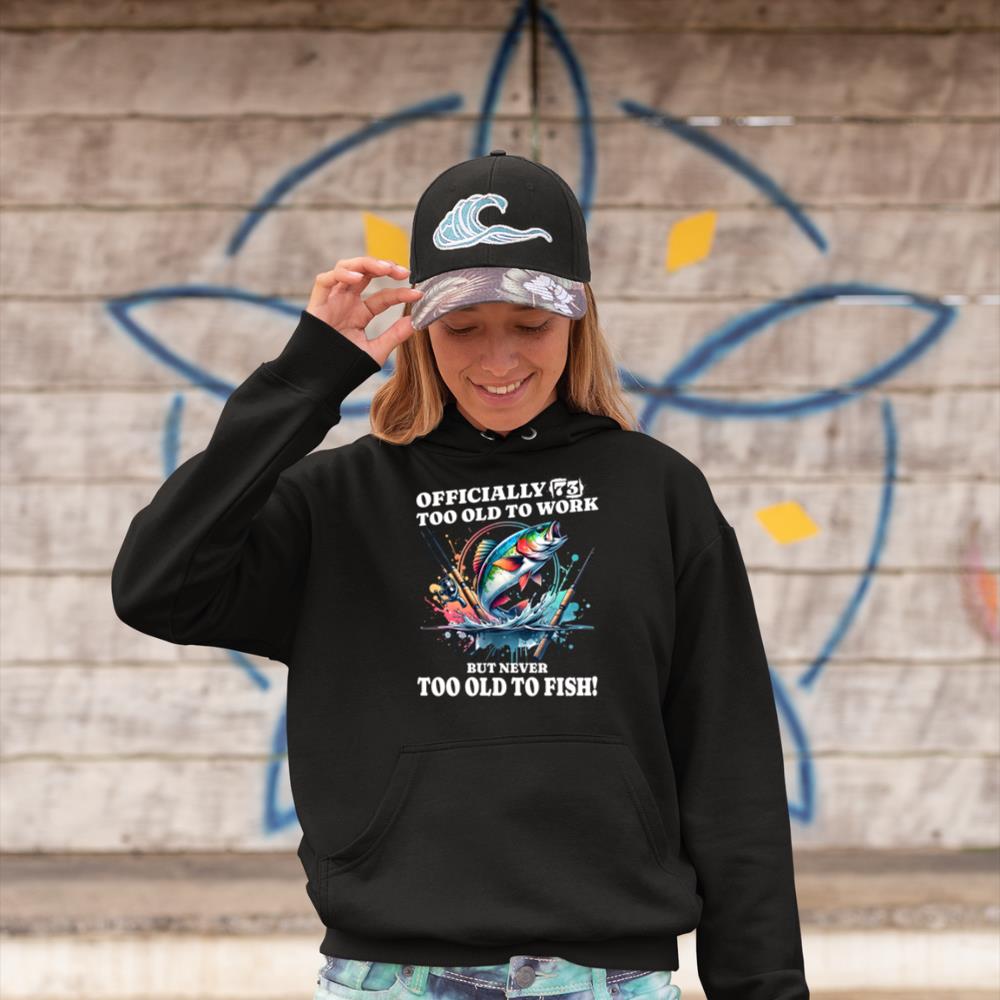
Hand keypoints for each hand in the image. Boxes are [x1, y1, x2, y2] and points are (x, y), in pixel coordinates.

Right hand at [306, 257, 423, 366]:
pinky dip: (340, 274)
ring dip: (365, 263)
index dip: (401, 293)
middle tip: (403, 272)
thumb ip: (395, 335)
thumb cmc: (345, 367)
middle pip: (365, 273)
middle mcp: (346, 302)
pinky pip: (324, 280)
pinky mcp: (317, 303)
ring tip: (384, 268)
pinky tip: (357, 277)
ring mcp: (332, 300)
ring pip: (346, 268)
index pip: (383, 296)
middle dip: (384, 266)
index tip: (418, 294)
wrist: (320, 381)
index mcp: (360, 313)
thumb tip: (416, 321)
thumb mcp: (376, 351)